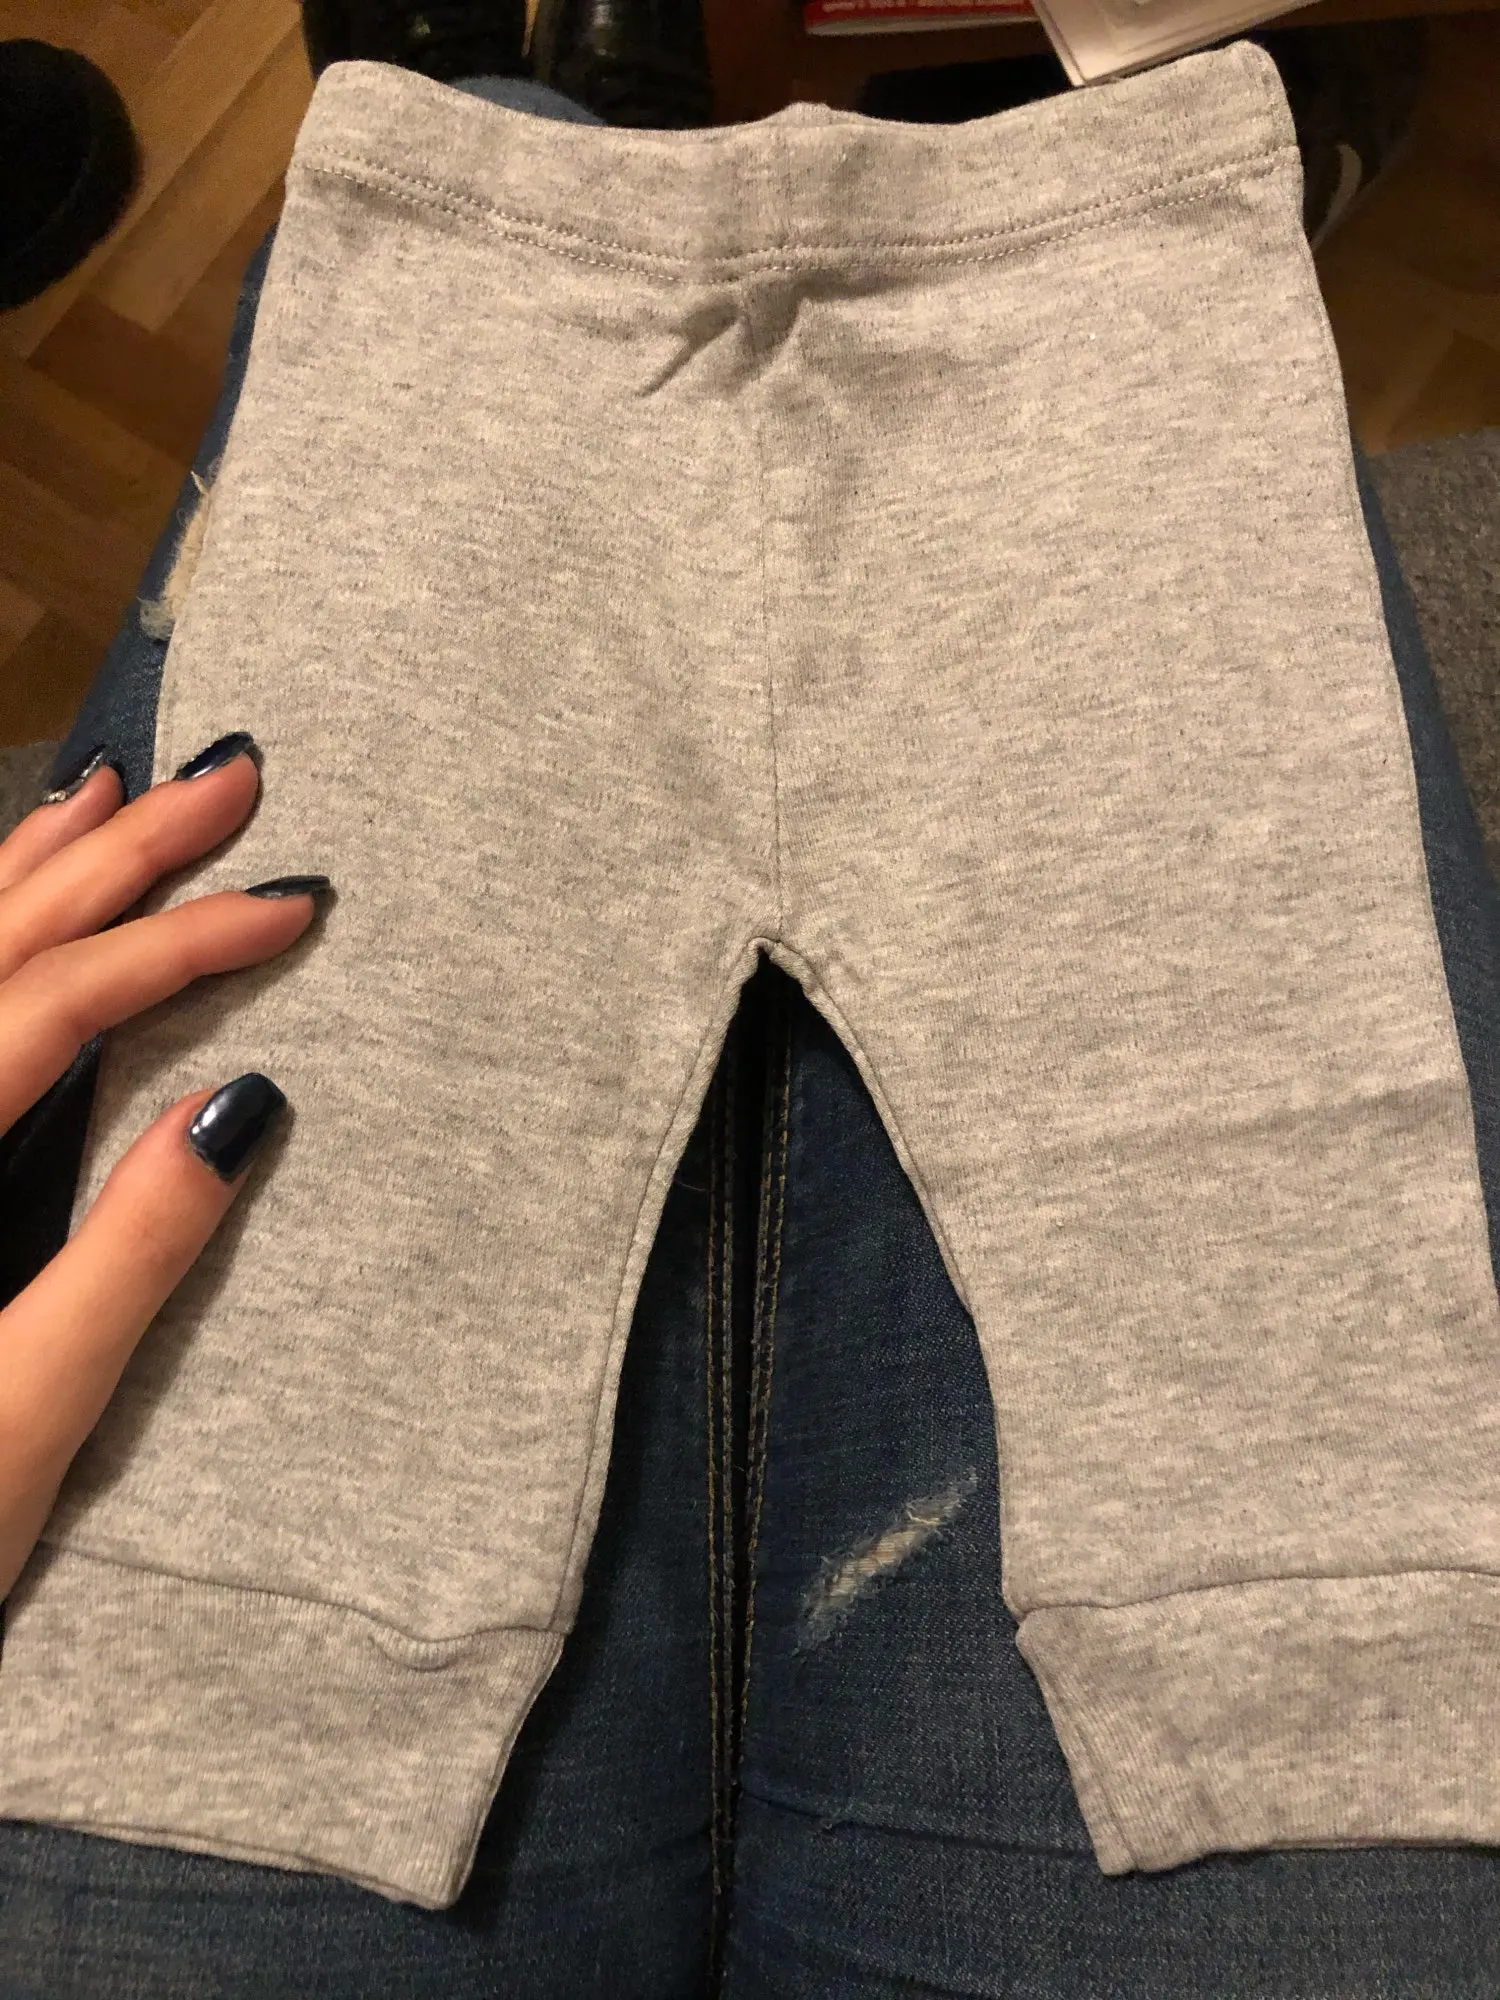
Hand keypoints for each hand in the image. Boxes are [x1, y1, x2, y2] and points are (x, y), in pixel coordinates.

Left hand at [0, 736, 330, 1600]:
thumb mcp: (30, 1410)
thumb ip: (131, 1254)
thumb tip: (247, 1102)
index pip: (58, 1003)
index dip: (184, 941)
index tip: (297, 900)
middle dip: (121, 857)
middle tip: (231, 774)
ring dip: (35, 868)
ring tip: (117, 792)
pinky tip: (11, 906)